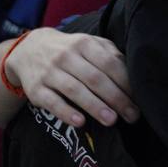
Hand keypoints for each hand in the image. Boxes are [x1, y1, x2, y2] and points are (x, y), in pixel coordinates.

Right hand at [3, 28, 136, 126]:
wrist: (28, 49)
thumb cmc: (70, 51)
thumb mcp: (88, 44)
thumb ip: (110, 54)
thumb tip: (132, 74)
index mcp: (84, 44)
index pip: (109, 63)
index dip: (125, 82)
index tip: (139, 99)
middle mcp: (66, 56)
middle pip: (95, 78)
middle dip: (116, 98)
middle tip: (132, 115)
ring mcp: (49, 72)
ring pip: (74, 90)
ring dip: (95, 106)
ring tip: (112, 120)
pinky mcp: (36, 89)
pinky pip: (51, 102)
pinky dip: (66, 112)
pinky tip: (80, 122)